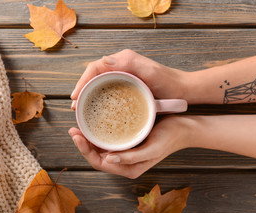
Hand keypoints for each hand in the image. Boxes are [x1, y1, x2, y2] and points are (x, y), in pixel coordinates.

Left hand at [68, 116, 191, 178]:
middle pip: (97, 157)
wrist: (183, 129)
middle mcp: (125, 163)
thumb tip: (108, 159)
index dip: (85, 151)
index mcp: (129, 169)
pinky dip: (99, 134)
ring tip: (79, 126)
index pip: (100, 163)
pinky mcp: (128, 143)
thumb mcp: (152, 149)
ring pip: (101, 149)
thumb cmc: (169, 138)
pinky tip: (93, 124)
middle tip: (74, 129)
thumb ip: (131, 157)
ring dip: (89, 139)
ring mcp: (126, 154)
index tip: (77, 135)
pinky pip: (108, 141)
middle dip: (83, 144)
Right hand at [70, 49, 187, 109]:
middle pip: (94, 75)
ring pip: (98, 83)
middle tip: (74, 106)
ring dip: (88, 95)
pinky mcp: (126, 85)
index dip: (82, 81)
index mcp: (123, 60)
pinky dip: (98, 98)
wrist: (181, 90)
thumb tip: (104, 60)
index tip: (75, 97)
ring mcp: (123, 76)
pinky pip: (107, 90)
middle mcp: (120, 65)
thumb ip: (130, 63)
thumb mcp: (150, 71)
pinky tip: (96, 109)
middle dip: (81, 89)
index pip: (95, 67)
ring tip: (80, 109)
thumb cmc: (168, 81)